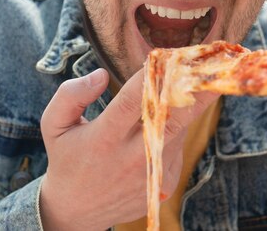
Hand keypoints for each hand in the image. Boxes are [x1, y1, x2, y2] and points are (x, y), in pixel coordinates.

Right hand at [39, 68, 218, 229]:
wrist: (77, 210)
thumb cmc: (67, 157)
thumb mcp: (53, 125)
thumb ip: (71, 95)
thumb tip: (101, 75)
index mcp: (103, 140)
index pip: (132, 103)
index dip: (151, 78)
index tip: (167, 56)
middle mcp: (131, 159)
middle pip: (172, 120)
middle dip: (196, 93)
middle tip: (213, 70)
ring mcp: (152, 174)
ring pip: (179, 131)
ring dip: (186, 106)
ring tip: (193, 81)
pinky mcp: (165, 184)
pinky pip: (177, 147)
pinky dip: (175, 129)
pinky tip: (165, 119)